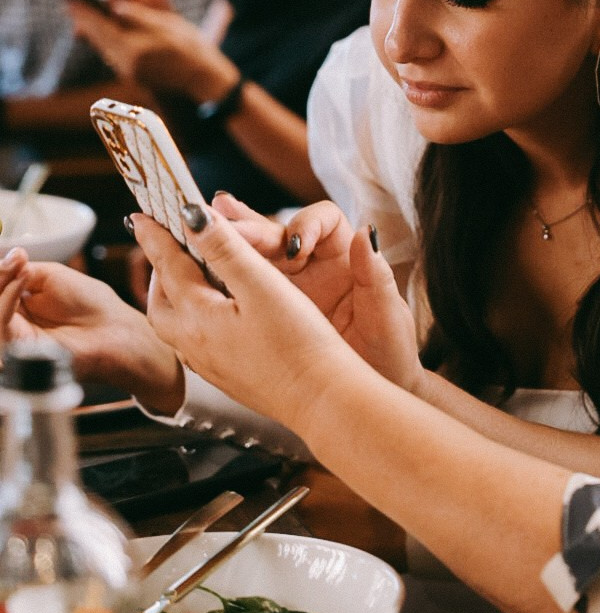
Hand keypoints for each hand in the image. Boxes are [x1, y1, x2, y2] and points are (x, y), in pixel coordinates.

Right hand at [0, 256, 183, 413]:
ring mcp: (11, 335)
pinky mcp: (15, 348)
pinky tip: (22, 283)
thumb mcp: (50, 276)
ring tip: (22, 270)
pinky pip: (0, 324)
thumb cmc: (89, 303)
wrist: (110, 328)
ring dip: (2, 283)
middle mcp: (11, 318)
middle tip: (14, 261)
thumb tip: (8, 256)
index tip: (16, 255)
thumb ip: (20, 271)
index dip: (1, 271)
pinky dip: (7, 298)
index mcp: (18, 301)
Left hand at [67, 0, 236, 101]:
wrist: (205, 85)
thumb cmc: (193, 52)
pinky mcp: (133, 76)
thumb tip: (116, 6)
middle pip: (96, 37)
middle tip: (73, 3)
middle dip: (85, 19)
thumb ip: (140, 16)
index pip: (100, 26)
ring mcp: (128, 72)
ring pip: (103, 46)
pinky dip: (106, 40)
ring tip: (85, 15)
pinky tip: (105, 31)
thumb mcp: (170, 26)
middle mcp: (126, 63)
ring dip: (94, 29)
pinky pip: (112, 54)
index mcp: (134, 48)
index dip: (84, 11)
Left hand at [135, 205, 365, 436]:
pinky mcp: (228, 376)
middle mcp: (195, 343)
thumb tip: (191, 216)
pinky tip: (216, 315)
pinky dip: (194, 317)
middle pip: (161, 301)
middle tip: (166, 244)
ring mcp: (210, 364)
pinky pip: (195, 341)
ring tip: (190, 276)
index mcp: (198, 317)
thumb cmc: (299, 346)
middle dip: (160, 269)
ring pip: (176, 324)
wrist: (320, 400)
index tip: (143, 216)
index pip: (168, 266)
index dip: (156, 236)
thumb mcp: (261, 284)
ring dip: (175, 295)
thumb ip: (225, 248)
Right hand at [215, 194, 423, 391]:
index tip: (296, 247)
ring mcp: (288, 286)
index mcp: (343, 256)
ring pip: (255, 254)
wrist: (368, 392)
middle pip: (278, 232)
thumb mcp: (386, 314)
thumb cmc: (389, 350)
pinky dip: (222, 275)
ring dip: (229, 239)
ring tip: (203, 223)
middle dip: (252, 228)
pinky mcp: (269, 310)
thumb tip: (366, 234)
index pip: (322, 220)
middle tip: (225, 228)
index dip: (305, 225)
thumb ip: (376, 274)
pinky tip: (197, 266)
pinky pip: (243, 287)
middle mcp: (313, 264)